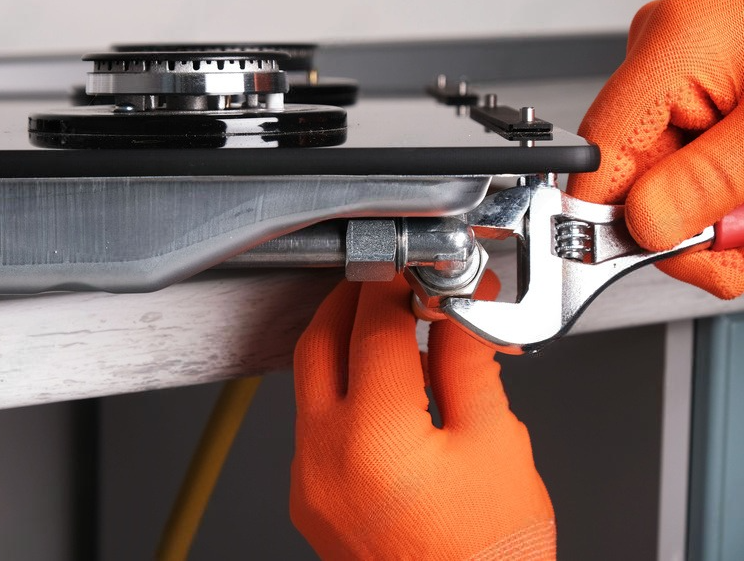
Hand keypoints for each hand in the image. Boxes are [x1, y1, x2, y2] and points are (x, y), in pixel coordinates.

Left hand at [290, 274, 554, 559]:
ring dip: (346, 346)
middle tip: (393, 284)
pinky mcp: (308, 501)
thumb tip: (455, 307)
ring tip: (401, 338)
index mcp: (372, 437)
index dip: (401, 283)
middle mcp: (322, 457)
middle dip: (353, 300)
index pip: (374, 324)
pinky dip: (343, 394)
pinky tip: (386, 394)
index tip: (423, 272)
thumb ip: (466, 362)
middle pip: (318, 340)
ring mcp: (307, 482)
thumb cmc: (490, 560)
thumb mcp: (497, 445)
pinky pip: (313, 424)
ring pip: (309, 382)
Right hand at [568, 0, 743, 297]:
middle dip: (695, 225)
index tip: (670, 257)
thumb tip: (644, 226)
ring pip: (669, 177)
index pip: (600, 160)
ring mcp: (686, 68)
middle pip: (636, 175)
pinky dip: (731, 192)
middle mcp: (667, 51)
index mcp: (675, 46)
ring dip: (722, 216)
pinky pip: (695, 158)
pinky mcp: (709, 85)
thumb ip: (711, 183)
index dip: (621, 223)